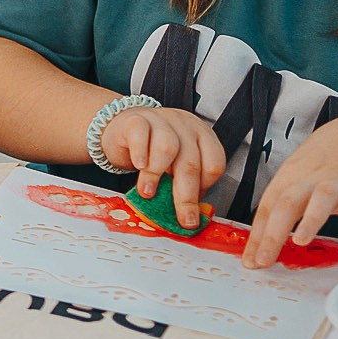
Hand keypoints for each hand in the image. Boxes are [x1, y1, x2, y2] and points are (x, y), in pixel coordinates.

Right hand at [98, 106, 226, 230]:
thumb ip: (184, 181)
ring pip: (167, 148)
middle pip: (191, 163)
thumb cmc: (152, 148)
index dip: (206, 188)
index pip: (214, 163)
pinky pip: (140, 136)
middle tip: (183, 217)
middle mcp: (185, 127)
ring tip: (149, 193)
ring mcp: (160, 121)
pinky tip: (139, 166)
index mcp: (202, 136)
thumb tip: (188, 212)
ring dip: (157, 175)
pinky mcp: (136, 120)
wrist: (123, 126)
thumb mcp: (175, 163)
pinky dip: (140, 154)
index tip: (194, 206)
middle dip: (186, 196)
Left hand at [241, 111, 337, 267]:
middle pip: (289, 202)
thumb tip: (258, 249)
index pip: (269, 207)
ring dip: (311, 218)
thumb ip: (280, 213)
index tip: (251, 261)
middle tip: (265, 259)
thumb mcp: (297, 184)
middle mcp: (312, 178)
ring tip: (300, 240)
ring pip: (323, 195)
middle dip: (274, 232)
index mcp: (290, 178)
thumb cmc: (323, 168)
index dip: (258, 235)